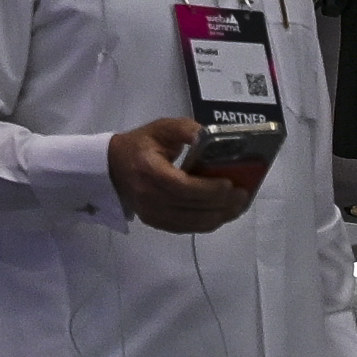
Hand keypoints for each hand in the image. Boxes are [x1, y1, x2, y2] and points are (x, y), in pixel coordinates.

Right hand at [107, 117, 258, 232]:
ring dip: (221, 215)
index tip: (230, 183)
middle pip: (193, 207)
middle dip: (223, 203)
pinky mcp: (157, 223)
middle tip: (244, 193)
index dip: (209, 189)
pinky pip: (189, 228)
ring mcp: (152, 213)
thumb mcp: (161, 128)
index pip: (183, 187)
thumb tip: (212, 137)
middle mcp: (149, 197)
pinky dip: (209, 222)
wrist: (112, 166)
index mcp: (148, 170)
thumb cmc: (140, 145)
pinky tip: (222, 212)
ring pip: (195, 222)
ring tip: (238, 204)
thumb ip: (186, 130)